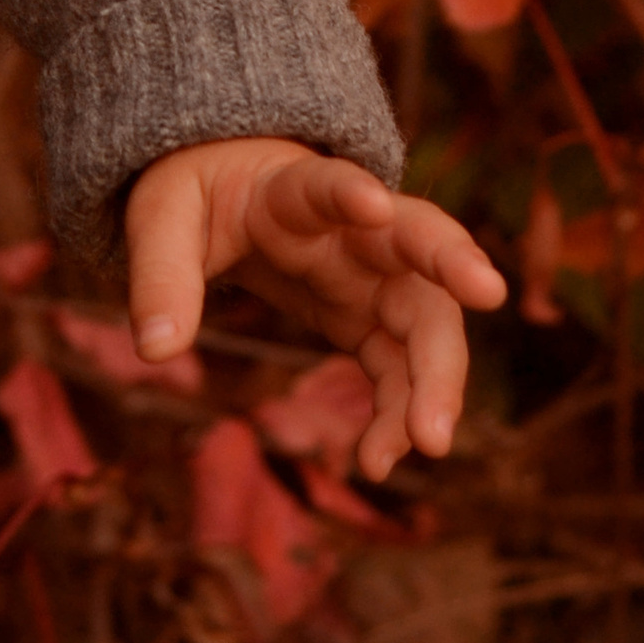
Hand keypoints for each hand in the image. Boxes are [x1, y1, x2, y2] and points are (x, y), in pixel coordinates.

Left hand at [123, 137, 506, 479]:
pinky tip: (378, 460)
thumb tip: (154, 349)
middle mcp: (351, 228)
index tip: (372, 205)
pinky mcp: (369, 317)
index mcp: (291, 187)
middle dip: (452, 266)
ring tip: (426, 444)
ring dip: (435, 374)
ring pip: (425, 314)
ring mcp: (369, 274)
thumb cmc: (197, 194)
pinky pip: (398, 366)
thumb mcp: (162, 219)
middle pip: (417, 237)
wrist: (228, 189)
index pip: (325, 182)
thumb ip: (160, 276)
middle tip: (489, 296)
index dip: (347, 192)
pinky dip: (398, 412)